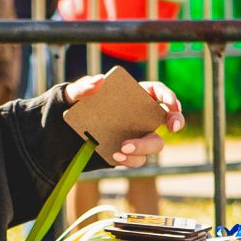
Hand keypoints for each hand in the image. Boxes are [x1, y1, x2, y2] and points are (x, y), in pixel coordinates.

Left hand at [58, 71, 183, 168]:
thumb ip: (82, 87)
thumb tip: (98, 81)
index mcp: (132, 96)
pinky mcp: (128, 152)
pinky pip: (137, 159)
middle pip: (167, 118)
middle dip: (176, 120)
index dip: (170, 96)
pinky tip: (116, 156)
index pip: (158, 92)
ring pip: (154, 143)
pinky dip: (130, 159)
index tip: (171, 104)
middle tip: (173, 127)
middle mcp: (139, 116)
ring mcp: (136, 135)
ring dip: (144, 146)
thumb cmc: (73, 108)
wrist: (63, 135)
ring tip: (123, 147)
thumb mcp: (72, 95)